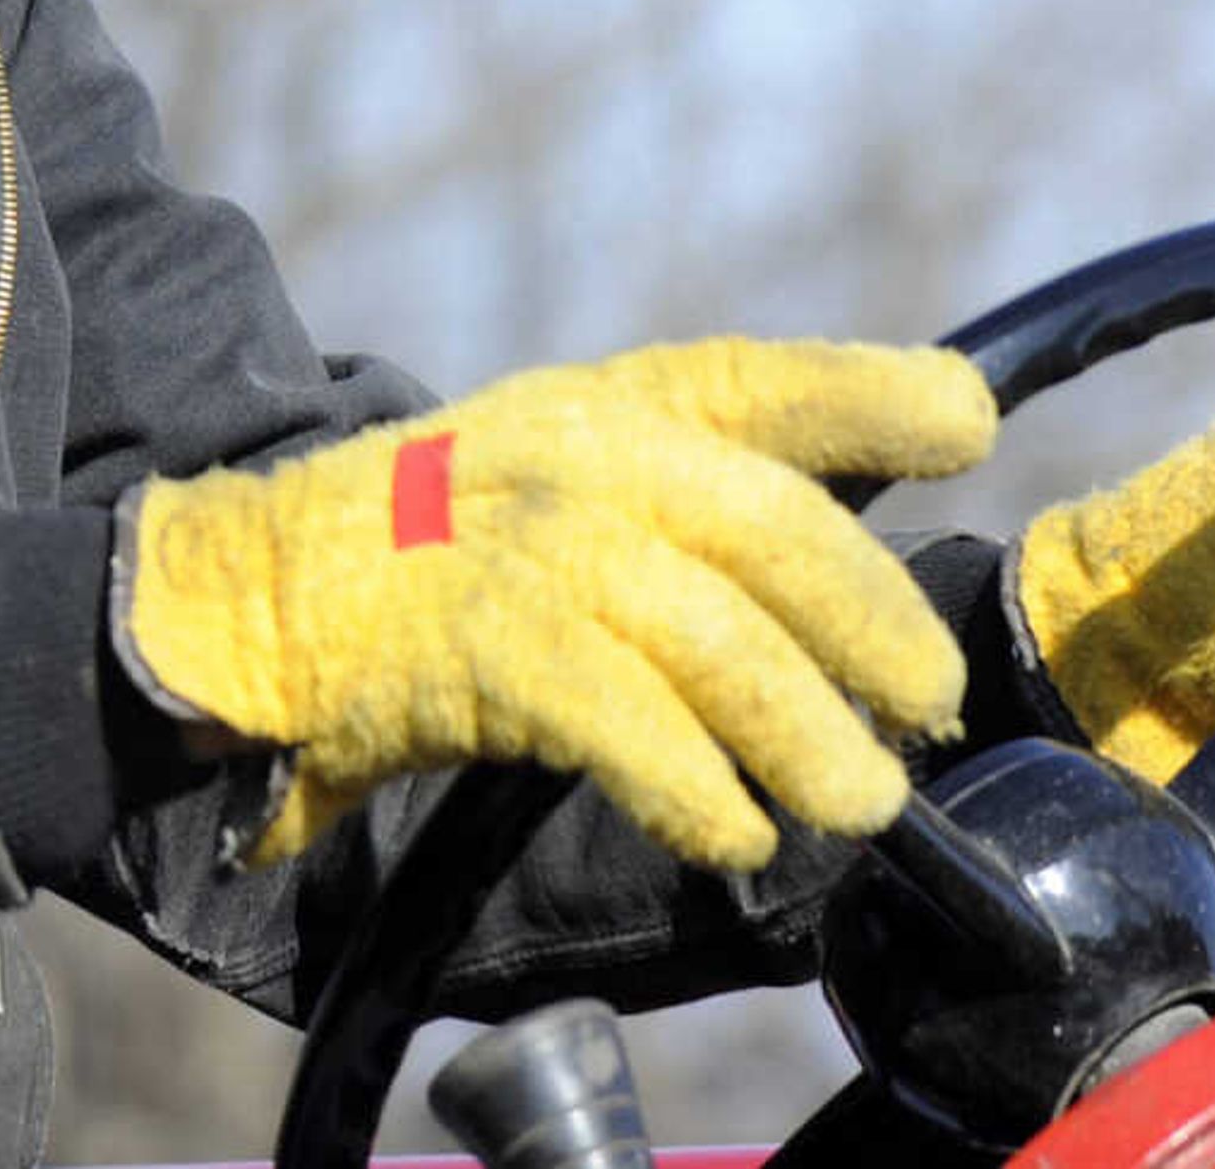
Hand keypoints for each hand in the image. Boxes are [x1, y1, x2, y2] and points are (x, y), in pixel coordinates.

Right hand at [117, 339, 996, 871]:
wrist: (249, 588)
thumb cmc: (429, 551)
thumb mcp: (557, 473)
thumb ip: (689, 504)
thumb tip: (856, 599)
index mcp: (610, 405)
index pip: (765, 381)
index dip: (874, 396)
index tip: (966, 422)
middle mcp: (581, 454)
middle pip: (779, 531)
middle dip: (874, 629)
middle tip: (924, 712)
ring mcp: (533, 545)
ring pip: (721, 642)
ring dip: (808, 737)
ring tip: (856, 804)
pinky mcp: (485, 644)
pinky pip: (628, 723)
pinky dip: (697, 788)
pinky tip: (731, 833)